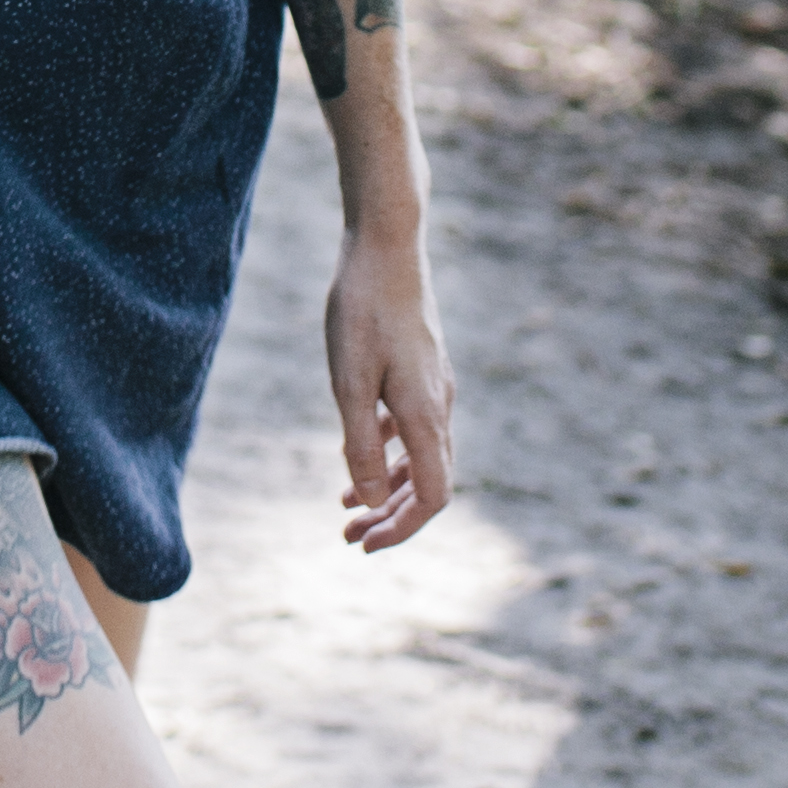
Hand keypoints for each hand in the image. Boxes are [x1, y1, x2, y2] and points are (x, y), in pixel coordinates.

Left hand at [324, 219, 455, 553]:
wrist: (386, 242)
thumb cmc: (361, 309)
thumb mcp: (348, 382)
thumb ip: (360, 446)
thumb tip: (372, 505)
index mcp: (426, 415)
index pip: (433, 497)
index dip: (401, 529)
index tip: (363, 544)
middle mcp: (440, 406)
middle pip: (429, 483)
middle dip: (391, 516)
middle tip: (349, 536)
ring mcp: (434, 385)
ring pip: (421, 455)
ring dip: (388, 487)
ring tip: (347, 506)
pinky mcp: (422, 367)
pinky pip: (412, 426)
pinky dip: (388, 450)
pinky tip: (359, 453)